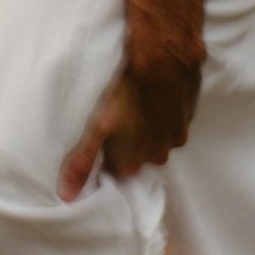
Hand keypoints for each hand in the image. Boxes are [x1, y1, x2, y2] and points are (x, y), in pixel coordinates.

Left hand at [57, 55, 200, 198]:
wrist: (164, 60)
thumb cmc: (127, 93)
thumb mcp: (96, 127)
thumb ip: (82, 161)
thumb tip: (67, 195)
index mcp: (134, 162)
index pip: (116, 170)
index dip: (107, 154)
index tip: (101, 137)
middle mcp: (158, 155)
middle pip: (138, 155)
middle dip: (128, 142)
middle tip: (117, 119)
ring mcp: (175, 137)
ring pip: (157, 139)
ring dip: (148, 127)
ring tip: (136, 105)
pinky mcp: (187, 117)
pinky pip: (172, 122)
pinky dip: (163, 113)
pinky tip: (154, 97)